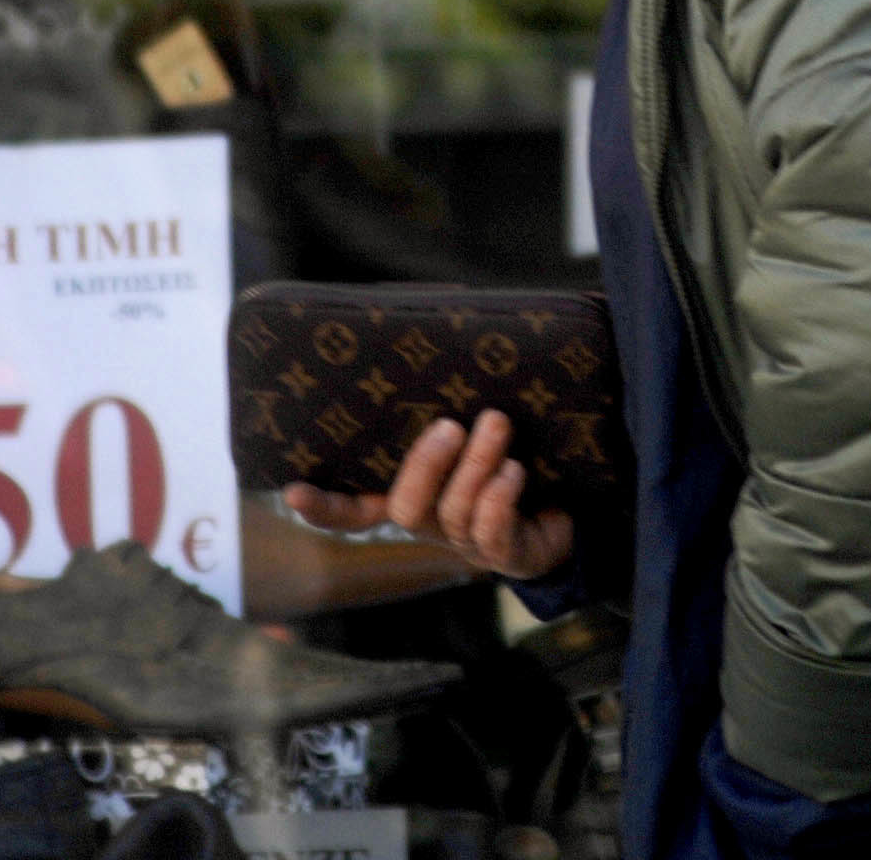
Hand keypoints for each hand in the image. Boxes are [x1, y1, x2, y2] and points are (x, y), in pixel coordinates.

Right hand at [282, 412, 575, 584]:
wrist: (578, 501)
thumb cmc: (518, 451)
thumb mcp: (481, 427)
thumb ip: (453, 392)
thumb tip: (435, 316)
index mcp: (418, 494)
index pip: (357, 510)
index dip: (325, 505)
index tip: (292, 491)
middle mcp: (436, 524)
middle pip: (406, 510)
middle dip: (424, 466)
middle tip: (449, 425)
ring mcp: (470, 544)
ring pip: (455, 512)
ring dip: (477, 464)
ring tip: (497, 424)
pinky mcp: (508, 555)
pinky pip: (491, 534)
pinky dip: (500, 498)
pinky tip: (515, 472)